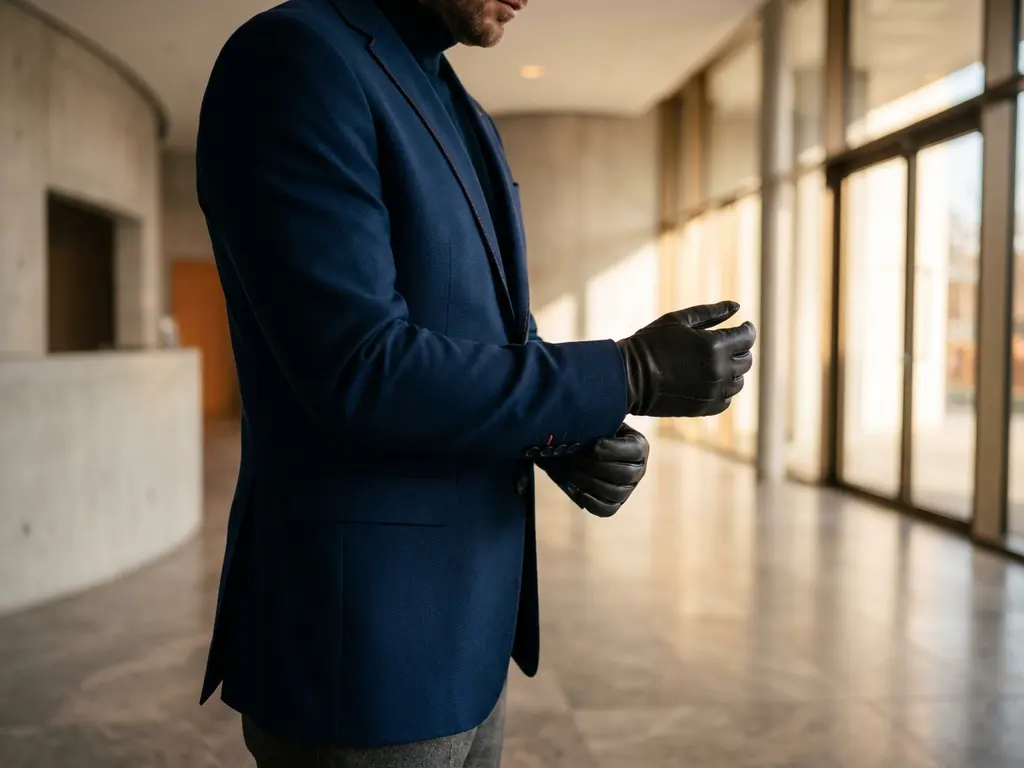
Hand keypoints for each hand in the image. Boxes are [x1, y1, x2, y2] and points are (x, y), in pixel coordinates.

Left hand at [539, 423, 648, 517]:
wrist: (582, 444)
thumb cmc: (592, 430)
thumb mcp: (599, 421)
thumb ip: (599, 421)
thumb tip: (586, 424)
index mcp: (639, 446)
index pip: (633, 451)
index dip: (610, 450)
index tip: (591, 445)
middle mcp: (638, 470)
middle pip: (624, 475)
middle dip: (595, 467)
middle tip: (574, 459)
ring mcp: (627, 489)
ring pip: (614, 493)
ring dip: (589, 482)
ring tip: (571, 470)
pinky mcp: (614, 503)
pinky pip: (606, 510)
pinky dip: (590, 501)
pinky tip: (576, 489)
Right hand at [615, 301, 754, 417]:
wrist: (628, 377)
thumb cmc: (650, 343)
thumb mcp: (678, 321)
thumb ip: (711, 313)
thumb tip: (737, 306)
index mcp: (714, 345)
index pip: (747, 337)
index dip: (746, 330)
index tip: (742, 326)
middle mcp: (719, 370)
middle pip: (746, 360)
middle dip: (739, 350)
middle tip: (724, 345)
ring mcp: (713, 391)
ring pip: (738, 381)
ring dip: (731, 371)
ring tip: (713, 364)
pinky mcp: (705, 408)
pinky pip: (726, 399)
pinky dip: (722, 390)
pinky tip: (707, 381)